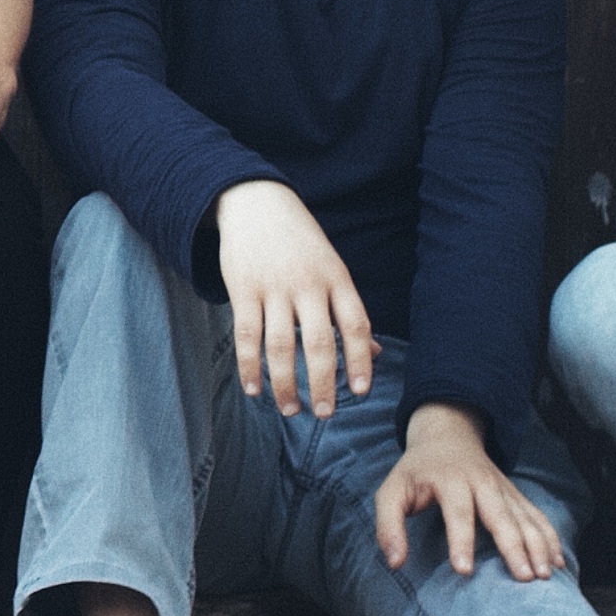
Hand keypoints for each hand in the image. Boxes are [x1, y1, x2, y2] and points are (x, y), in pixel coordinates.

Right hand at [212, 181, 373, 418]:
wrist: (256, 202)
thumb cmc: (300, 242)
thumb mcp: (332, 268)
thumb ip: (348, 310)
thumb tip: (373, 353)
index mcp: (336, 278)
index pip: (355, 324)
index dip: (360, 359)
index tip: (360, 391)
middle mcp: (307, 284)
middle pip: (319, 343)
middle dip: (323, 383)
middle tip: (324, 413)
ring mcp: (273, 287)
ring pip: (280, 346)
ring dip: (285, 384)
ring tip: (289, 409)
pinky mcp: (242, 289)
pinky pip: (247, 336)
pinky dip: (250, 367)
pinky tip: (255, 389)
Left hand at [371, 405, 560, 579]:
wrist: (447, 436)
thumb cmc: (416, 472)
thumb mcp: (392, 491)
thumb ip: (388, 525)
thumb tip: (395, 562)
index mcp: (450, 481)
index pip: (458, 513)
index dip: (460, 541)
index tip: (464, 571)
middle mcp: (482, 483)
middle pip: (500, 516)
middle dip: (513, 546)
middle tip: (524, 577)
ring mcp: (503, 488)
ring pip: (524, 517)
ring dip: (538, 545)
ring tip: (544, 576)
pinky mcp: (516, 495)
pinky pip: (537, 516)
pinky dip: (550, 538)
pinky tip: (558, 562)